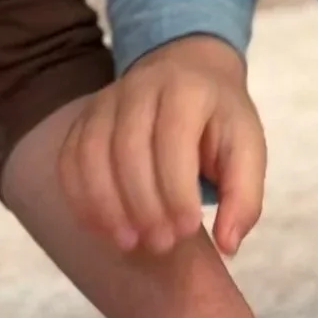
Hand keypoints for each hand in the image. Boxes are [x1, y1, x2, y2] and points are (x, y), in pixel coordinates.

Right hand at [57, 36, 263, 255]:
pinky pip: (69, 157)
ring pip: (91, 152)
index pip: (172, 140)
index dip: (176, 190)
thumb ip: (244, 196)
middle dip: (142, 204)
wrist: (188, 73)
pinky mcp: (84, 118)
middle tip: (161, 244)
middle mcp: (140, 87)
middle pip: (128, 147)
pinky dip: (79, 196)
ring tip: (128, 242)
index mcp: (187, 90)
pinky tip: (100, 227)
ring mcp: (105, 100)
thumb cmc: (220, 120)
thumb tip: (228, 244)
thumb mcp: (248, 149)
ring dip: (106, 204)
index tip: (187, 230)